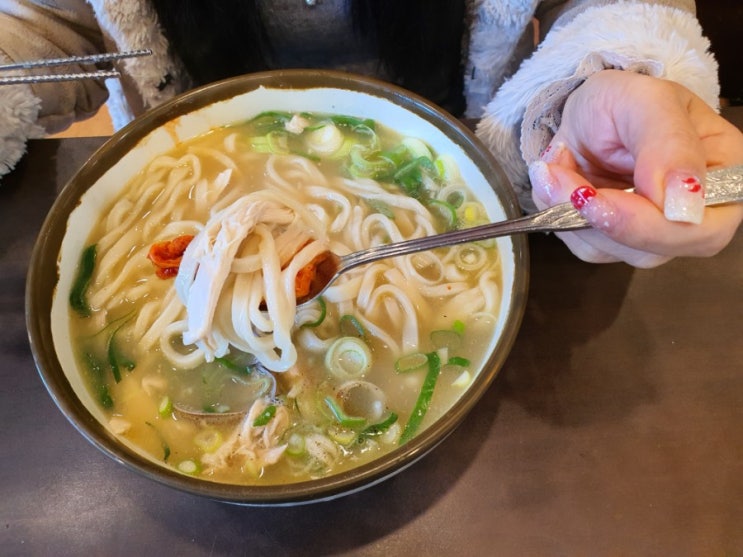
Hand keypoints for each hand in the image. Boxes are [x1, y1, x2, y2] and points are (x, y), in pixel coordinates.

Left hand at [528, 70, 742, 266]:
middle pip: (655, 249)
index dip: (652, 224)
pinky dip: (558, 214)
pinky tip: (558, 179)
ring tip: (555, 166)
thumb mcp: (647, 101)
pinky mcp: (612, 241)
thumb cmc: (626, 101)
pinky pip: (584, 245)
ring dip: (569, 211)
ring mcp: (651, 234)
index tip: (598, 195)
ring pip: (611, 250)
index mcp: (724, 176)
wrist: (588, 111)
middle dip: (598, 215)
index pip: (704, 228)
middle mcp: (693, 215)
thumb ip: (670, 146)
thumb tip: (684, 206)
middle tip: (557, 174)